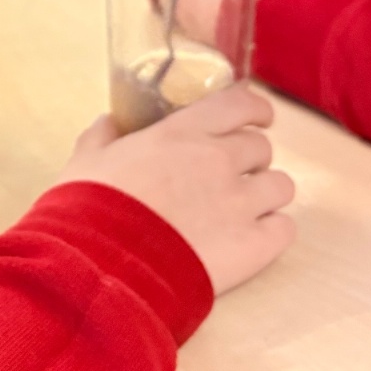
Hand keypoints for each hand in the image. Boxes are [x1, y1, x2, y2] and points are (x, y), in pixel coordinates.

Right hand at [61, 86, 294, 294]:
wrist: (102, 266)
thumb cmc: (90, 208)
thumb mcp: (86, 161)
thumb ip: (102, 136)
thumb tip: (108, 122)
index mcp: (183, 133)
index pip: (241, 104)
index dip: (255, 110)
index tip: (256, 118)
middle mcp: (219, 160)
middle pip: (261, 147)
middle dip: (250, 159)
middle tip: (233, 174)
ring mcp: (240, 203)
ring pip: (281, 186)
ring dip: (266, 194)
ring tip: (245, 210)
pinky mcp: (253, 246)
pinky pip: (284, 229)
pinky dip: (272, 232)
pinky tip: (252, 240)